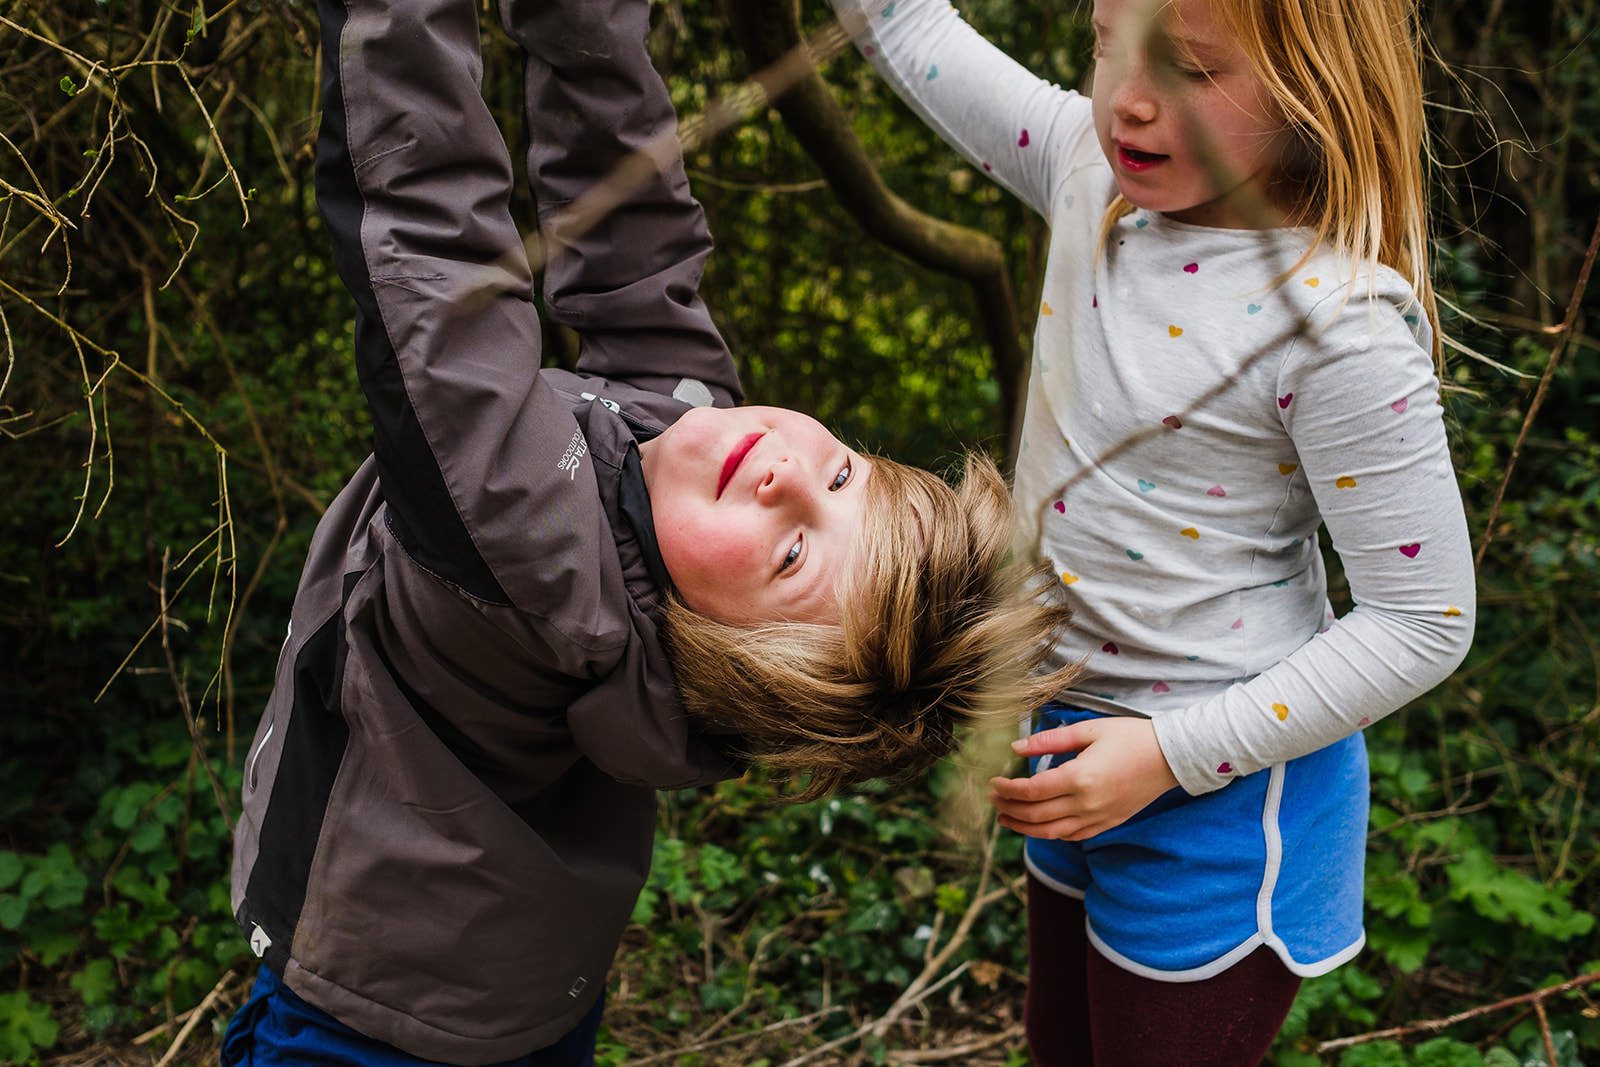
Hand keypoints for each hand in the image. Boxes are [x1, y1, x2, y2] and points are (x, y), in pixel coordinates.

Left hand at [989, 717, 1179, 840]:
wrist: (1172, 757)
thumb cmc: (1131, 737)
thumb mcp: (1088, 730)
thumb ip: (1049, 741)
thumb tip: (1015, 748)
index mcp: (1079, 778)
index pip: (1031, 791)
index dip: (1007, 790)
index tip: (993, 782)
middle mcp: (1086, 803)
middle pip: (1036, 815)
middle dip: (1009, 809)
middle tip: (993, 800)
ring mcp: (1098, 818)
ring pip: (1051, 832)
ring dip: (1024, 828)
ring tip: (1005, 819)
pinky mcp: (1108, 823)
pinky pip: (1072, 836)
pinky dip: (1050, 834)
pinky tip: (1039, 826)